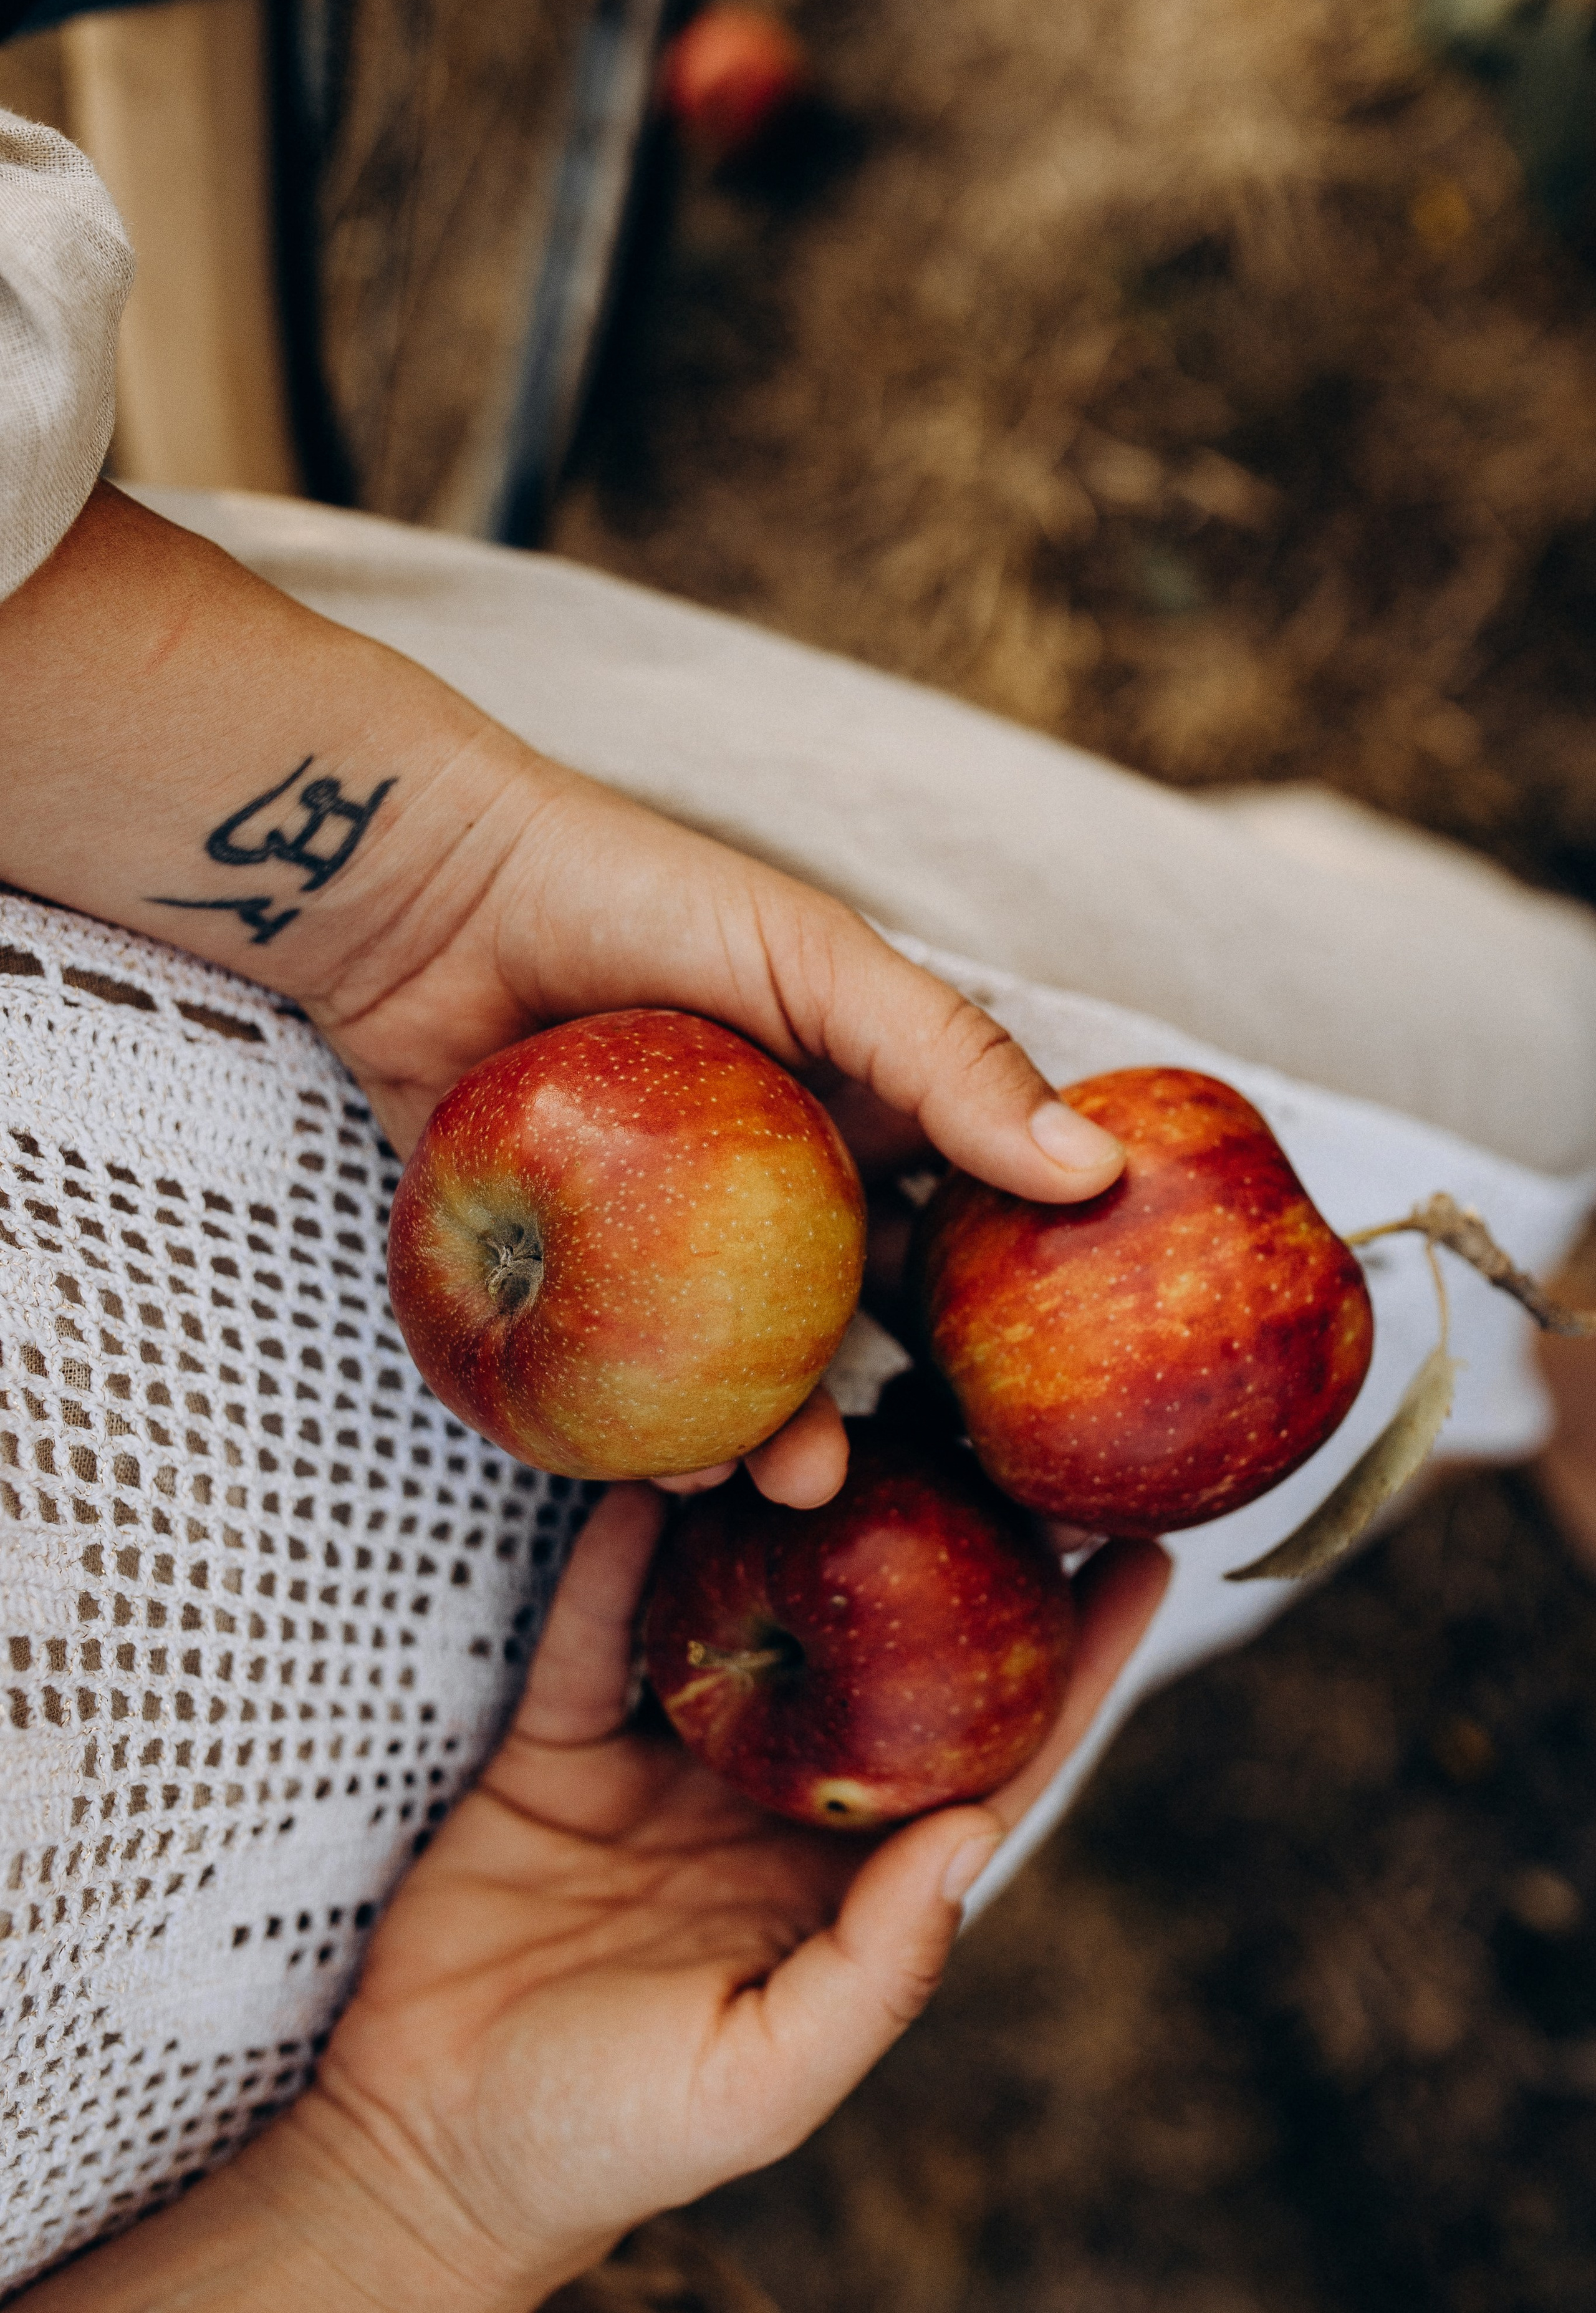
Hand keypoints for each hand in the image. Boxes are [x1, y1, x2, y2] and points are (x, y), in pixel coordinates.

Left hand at [1, 487, 1124, 1512]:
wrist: (432, 897)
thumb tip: (1095, 1169)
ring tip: (794, 1484)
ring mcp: (664, 1240)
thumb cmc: (638, 899)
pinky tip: (675, 1464)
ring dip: (777, 1432)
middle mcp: (769, 1189)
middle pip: (852, 1317)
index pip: (955, 1224)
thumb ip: (948, 1058)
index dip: (1007, 1306)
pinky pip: (618, 1370)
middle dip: (893, 1398)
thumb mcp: (815, 962)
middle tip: (927, 1466)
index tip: (1058, 1392)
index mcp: (849, 1114)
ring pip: (741, 1363)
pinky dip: (652, 1426)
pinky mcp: (560, 1272)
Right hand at [281, 1489, 1169, 2309]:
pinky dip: (625, 1551)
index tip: (1145, 1560)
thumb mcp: (757, 2081)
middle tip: (1007, 1438)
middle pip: (880, 1656)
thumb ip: (874, 1969)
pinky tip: (670, 1470)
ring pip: (741, 1610)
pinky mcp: (560, 1743)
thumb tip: (971, 1835)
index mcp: (842, 1885)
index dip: (1071, 1668)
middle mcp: (771, 1804)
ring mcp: (667, 1763)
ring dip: (786, 1524)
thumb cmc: (609, 2140)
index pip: (985, 1761)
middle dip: (948, 1551)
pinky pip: (600, 1627)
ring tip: (848, 1420)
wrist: (425, 2147)